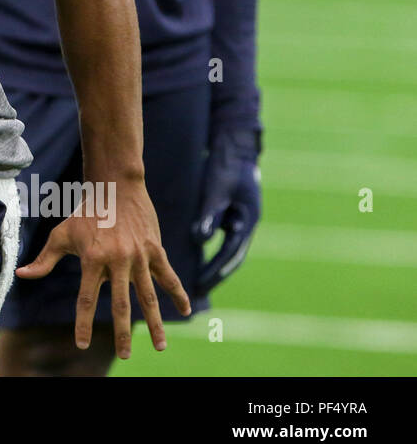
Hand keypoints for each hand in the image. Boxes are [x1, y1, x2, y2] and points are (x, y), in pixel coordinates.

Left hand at [16, 178, 190, 358]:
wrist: (115, 185)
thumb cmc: (85, 212)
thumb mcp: (61, 234)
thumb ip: (44, 259)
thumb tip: (21, 275)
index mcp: (92, 259)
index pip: (86, 299)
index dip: (83, 323)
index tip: (82, 344)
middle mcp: (117, 260)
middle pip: (121, 304)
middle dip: (123, 333)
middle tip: (125, 356)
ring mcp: (139, 256)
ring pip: (148, 296)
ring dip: (155, 323)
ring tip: (160, 346)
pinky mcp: (155, 250)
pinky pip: (168, 276)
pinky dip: (178, 294)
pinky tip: (186, 312)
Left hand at [192, 127, 261, 296]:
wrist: (235, 150)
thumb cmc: (226, 168)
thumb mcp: (217, 191)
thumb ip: (209, 215)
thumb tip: (200, 239)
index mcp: (247, 221)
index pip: (229, 254)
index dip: (214, 271)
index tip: (200, 285)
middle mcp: (245, 225)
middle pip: (231, 259)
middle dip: (215, 276)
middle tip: (198, 293)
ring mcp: (240, 222)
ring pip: (227, 251)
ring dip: (214, 267)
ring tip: (196, 284)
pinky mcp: (231, 216)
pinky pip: (221, 240)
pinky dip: (211, 252)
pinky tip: (196, 260)